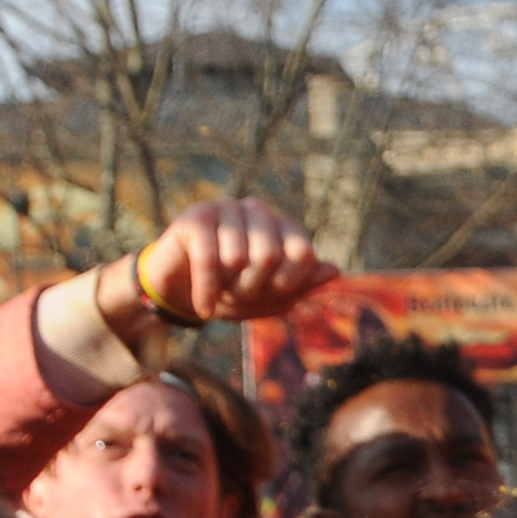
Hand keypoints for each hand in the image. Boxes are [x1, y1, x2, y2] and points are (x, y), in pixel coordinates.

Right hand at [133, 197, 330, 324]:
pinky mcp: (195, 218)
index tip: (275, 295)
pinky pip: (208, 259)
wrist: (182, 291)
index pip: (303, 252)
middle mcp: (257, 210)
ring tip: (220, 292)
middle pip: (270, 255)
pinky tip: (205, 308)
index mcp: (282, 225)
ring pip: (238, 257)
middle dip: (254, 288)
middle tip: (240, 296)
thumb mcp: (273, 297)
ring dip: (228, 288)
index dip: (290, 283)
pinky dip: (207, 291)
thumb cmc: (233, 290)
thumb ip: (304, 285)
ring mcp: (226, 208)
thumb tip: (334, 270)